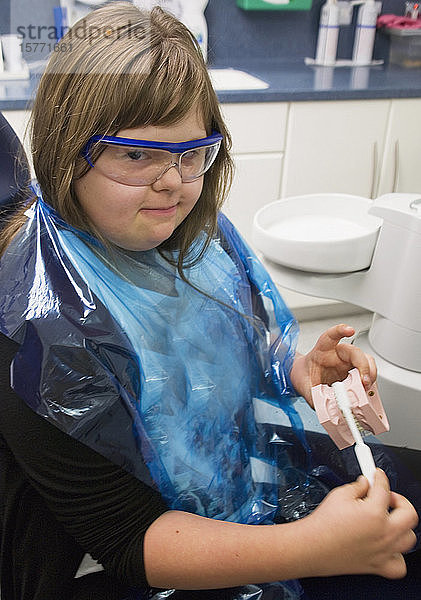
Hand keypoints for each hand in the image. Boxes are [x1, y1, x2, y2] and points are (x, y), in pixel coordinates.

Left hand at [290, 323, 376, 405]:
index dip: (341, 331)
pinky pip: (367, 376)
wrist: (304, 379)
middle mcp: (339, 355)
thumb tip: (327, 407)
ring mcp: (348, 364)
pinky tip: (367, 393)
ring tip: (366, 388)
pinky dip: (370, 386)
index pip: (331, 336)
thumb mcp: (304, 387)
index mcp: (323, 350)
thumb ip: (314, 396)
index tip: (350, 330)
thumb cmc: (304, 376)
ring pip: (367, 362)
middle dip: (363, 365)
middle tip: (363, 380)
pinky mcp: (355, 375)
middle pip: (356, 352)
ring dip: (370, 374)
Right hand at [302, 469, 417, 578]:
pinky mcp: (378, 566)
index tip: (377, 474)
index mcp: (374, 512)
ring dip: (402, 526)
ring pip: (409, 538)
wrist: (311, 547)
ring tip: (389, 520)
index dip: (380, 477)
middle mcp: (383, 533)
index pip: (384, 488)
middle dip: (400, 500)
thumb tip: (366, 483)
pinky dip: (397, 555)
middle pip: (409, 513)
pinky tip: (388, 546)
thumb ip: (358, 486)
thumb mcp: (339, 494)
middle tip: (387, 496)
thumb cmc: (323, 523)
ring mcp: (383, 551)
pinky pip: (400, 564)